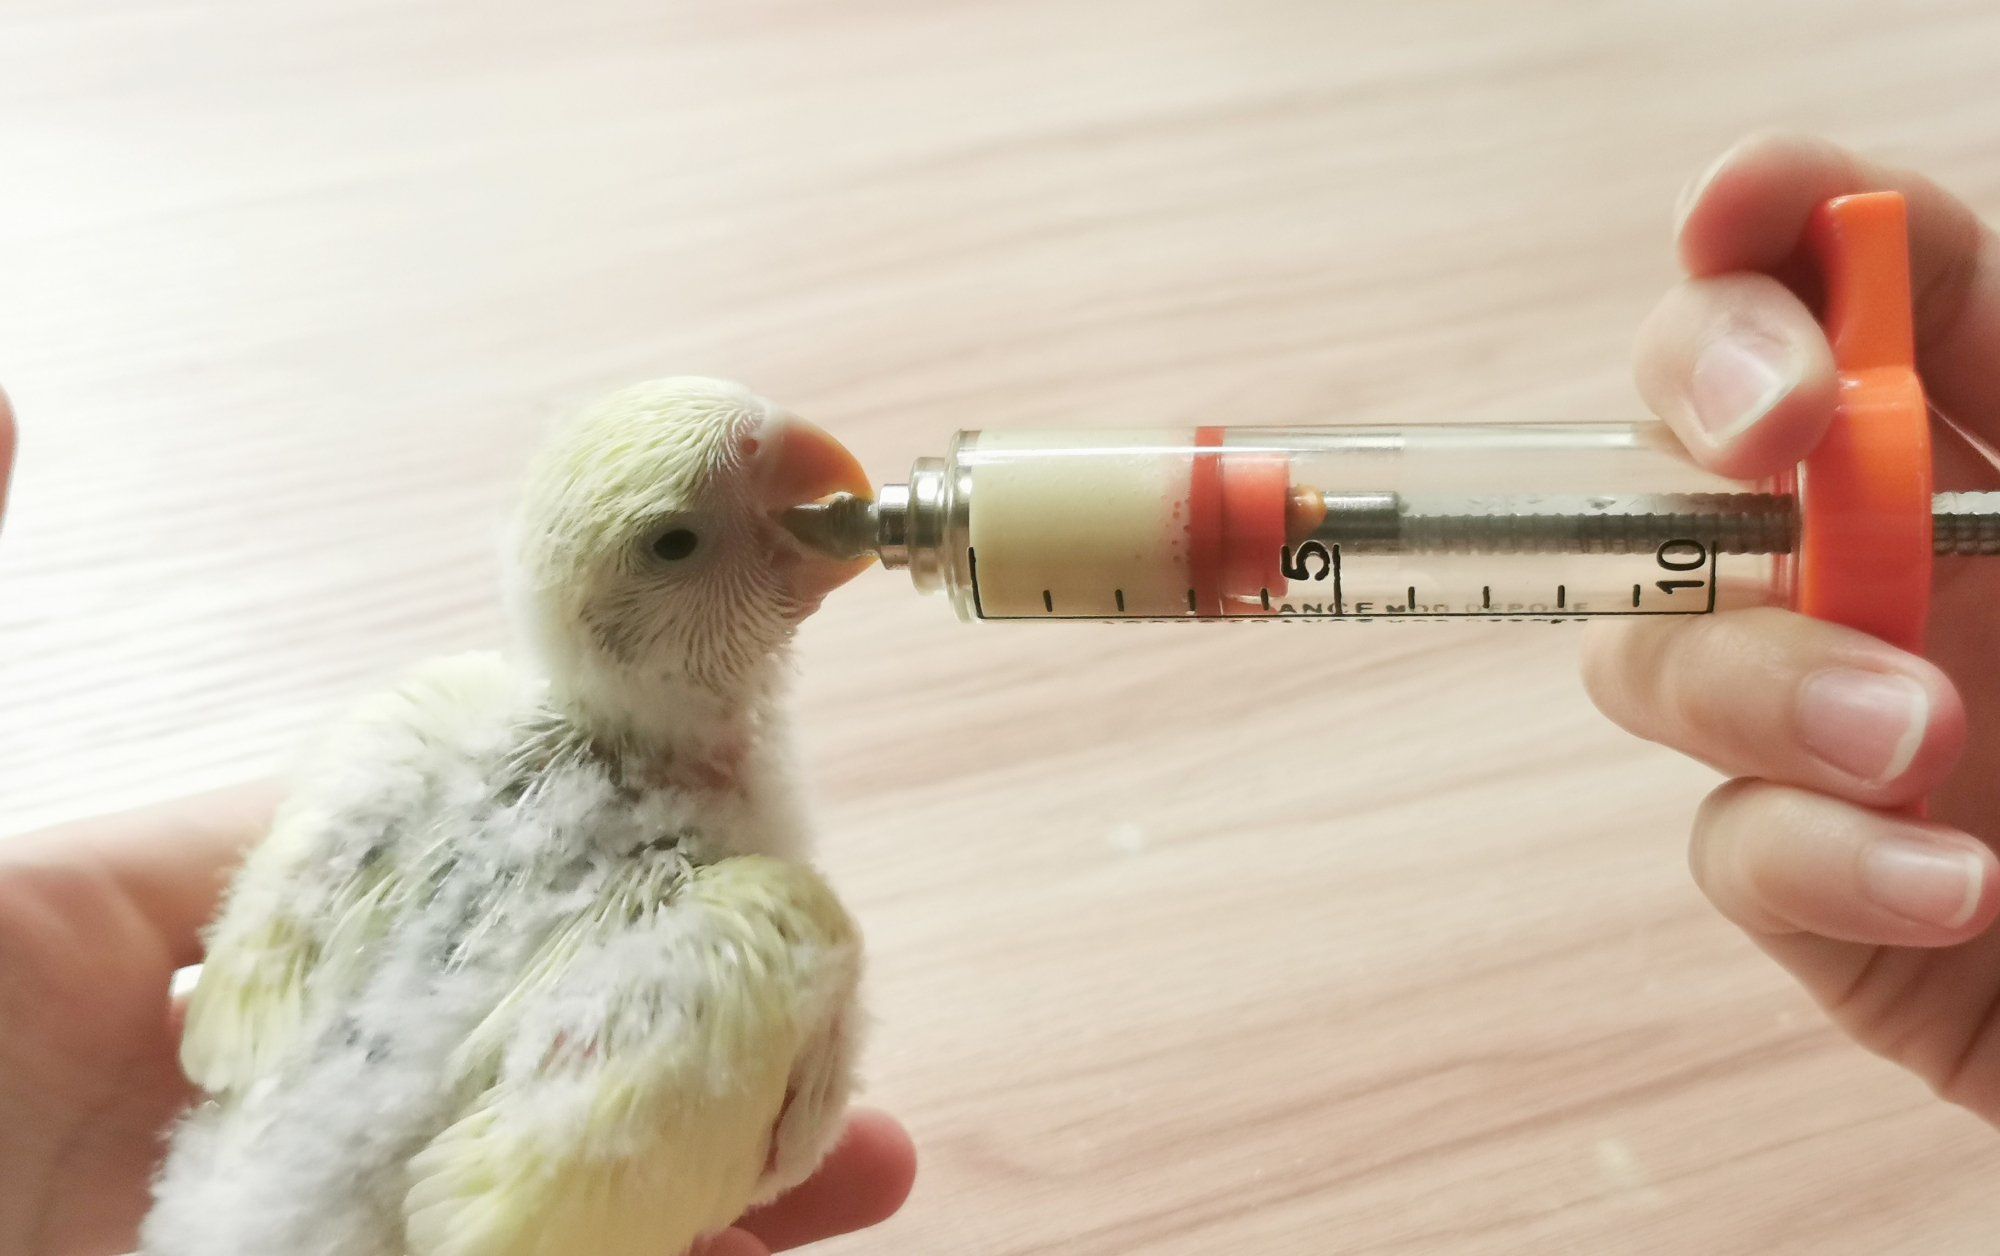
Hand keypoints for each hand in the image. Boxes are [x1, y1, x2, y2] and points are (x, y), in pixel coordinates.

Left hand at [0, 793, 913, 1255]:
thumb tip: (9, 387)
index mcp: (150, 960)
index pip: (419, 867)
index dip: (585, 833)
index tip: (722, 809)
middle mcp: (246, 1100)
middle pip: (519, 1035)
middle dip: (692, 1014)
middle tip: (831, 991)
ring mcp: (313, 1222)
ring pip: (553, 1182)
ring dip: (720, 1163)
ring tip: (862, 1148)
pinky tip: (789, 1244)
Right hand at [1581, 132, 1999, 1118]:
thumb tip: (1889, 251)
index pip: (1870, 281)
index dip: (1781, 222)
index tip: (1737, 210)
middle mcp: (1898, 561)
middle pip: (1698, 424)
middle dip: (1701, 386)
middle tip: (1768, 431)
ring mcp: (1832, 718)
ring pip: (1660, 646)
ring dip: (1760, 675)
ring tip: (1913, 739)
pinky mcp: (1816, 882)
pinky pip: (1731, 842)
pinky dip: (1814, 855)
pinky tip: (1947, 886)